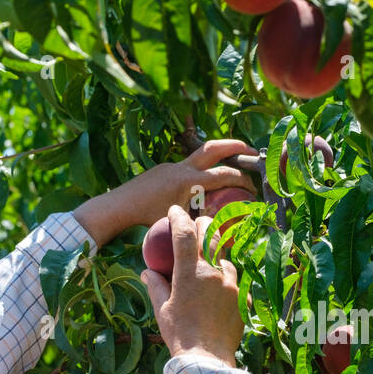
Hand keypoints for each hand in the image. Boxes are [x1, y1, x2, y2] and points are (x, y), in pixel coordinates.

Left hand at [73, 139, 256, 245]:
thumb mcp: (180, 223)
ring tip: (233, 158)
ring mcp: (172, 165)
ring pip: (201, 153)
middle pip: (215, 148)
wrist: (118, 207)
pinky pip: (189, 164)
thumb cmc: (146, 219)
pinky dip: (203, 167)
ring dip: (219, 153)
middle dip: (235, 146)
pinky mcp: (165, 168)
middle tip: (251, 150)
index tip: (254, 189)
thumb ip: (201, 222)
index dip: (243, 180)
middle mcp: (182, 168)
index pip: (225, 175)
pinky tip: (204, 181)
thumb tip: (223, 227)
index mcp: (190, 182)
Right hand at [141, 205, 243, 366]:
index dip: (178, 216)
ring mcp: (232, 283)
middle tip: (195, 224)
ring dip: (215, 253)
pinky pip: (235, 278)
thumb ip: (155, 286)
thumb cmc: (180, 335)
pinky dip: (225, 276)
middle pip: (211, 233)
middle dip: (202, 222)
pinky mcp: (243, 296)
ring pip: (225, 256)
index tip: (174, 211)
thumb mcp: (162, 310)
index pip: (184, 233)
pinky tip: (220, 284)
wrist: (208, 359)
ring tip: (207, 260)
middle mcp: (214, 272)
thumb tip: (147, 272)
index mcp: (190, 272)